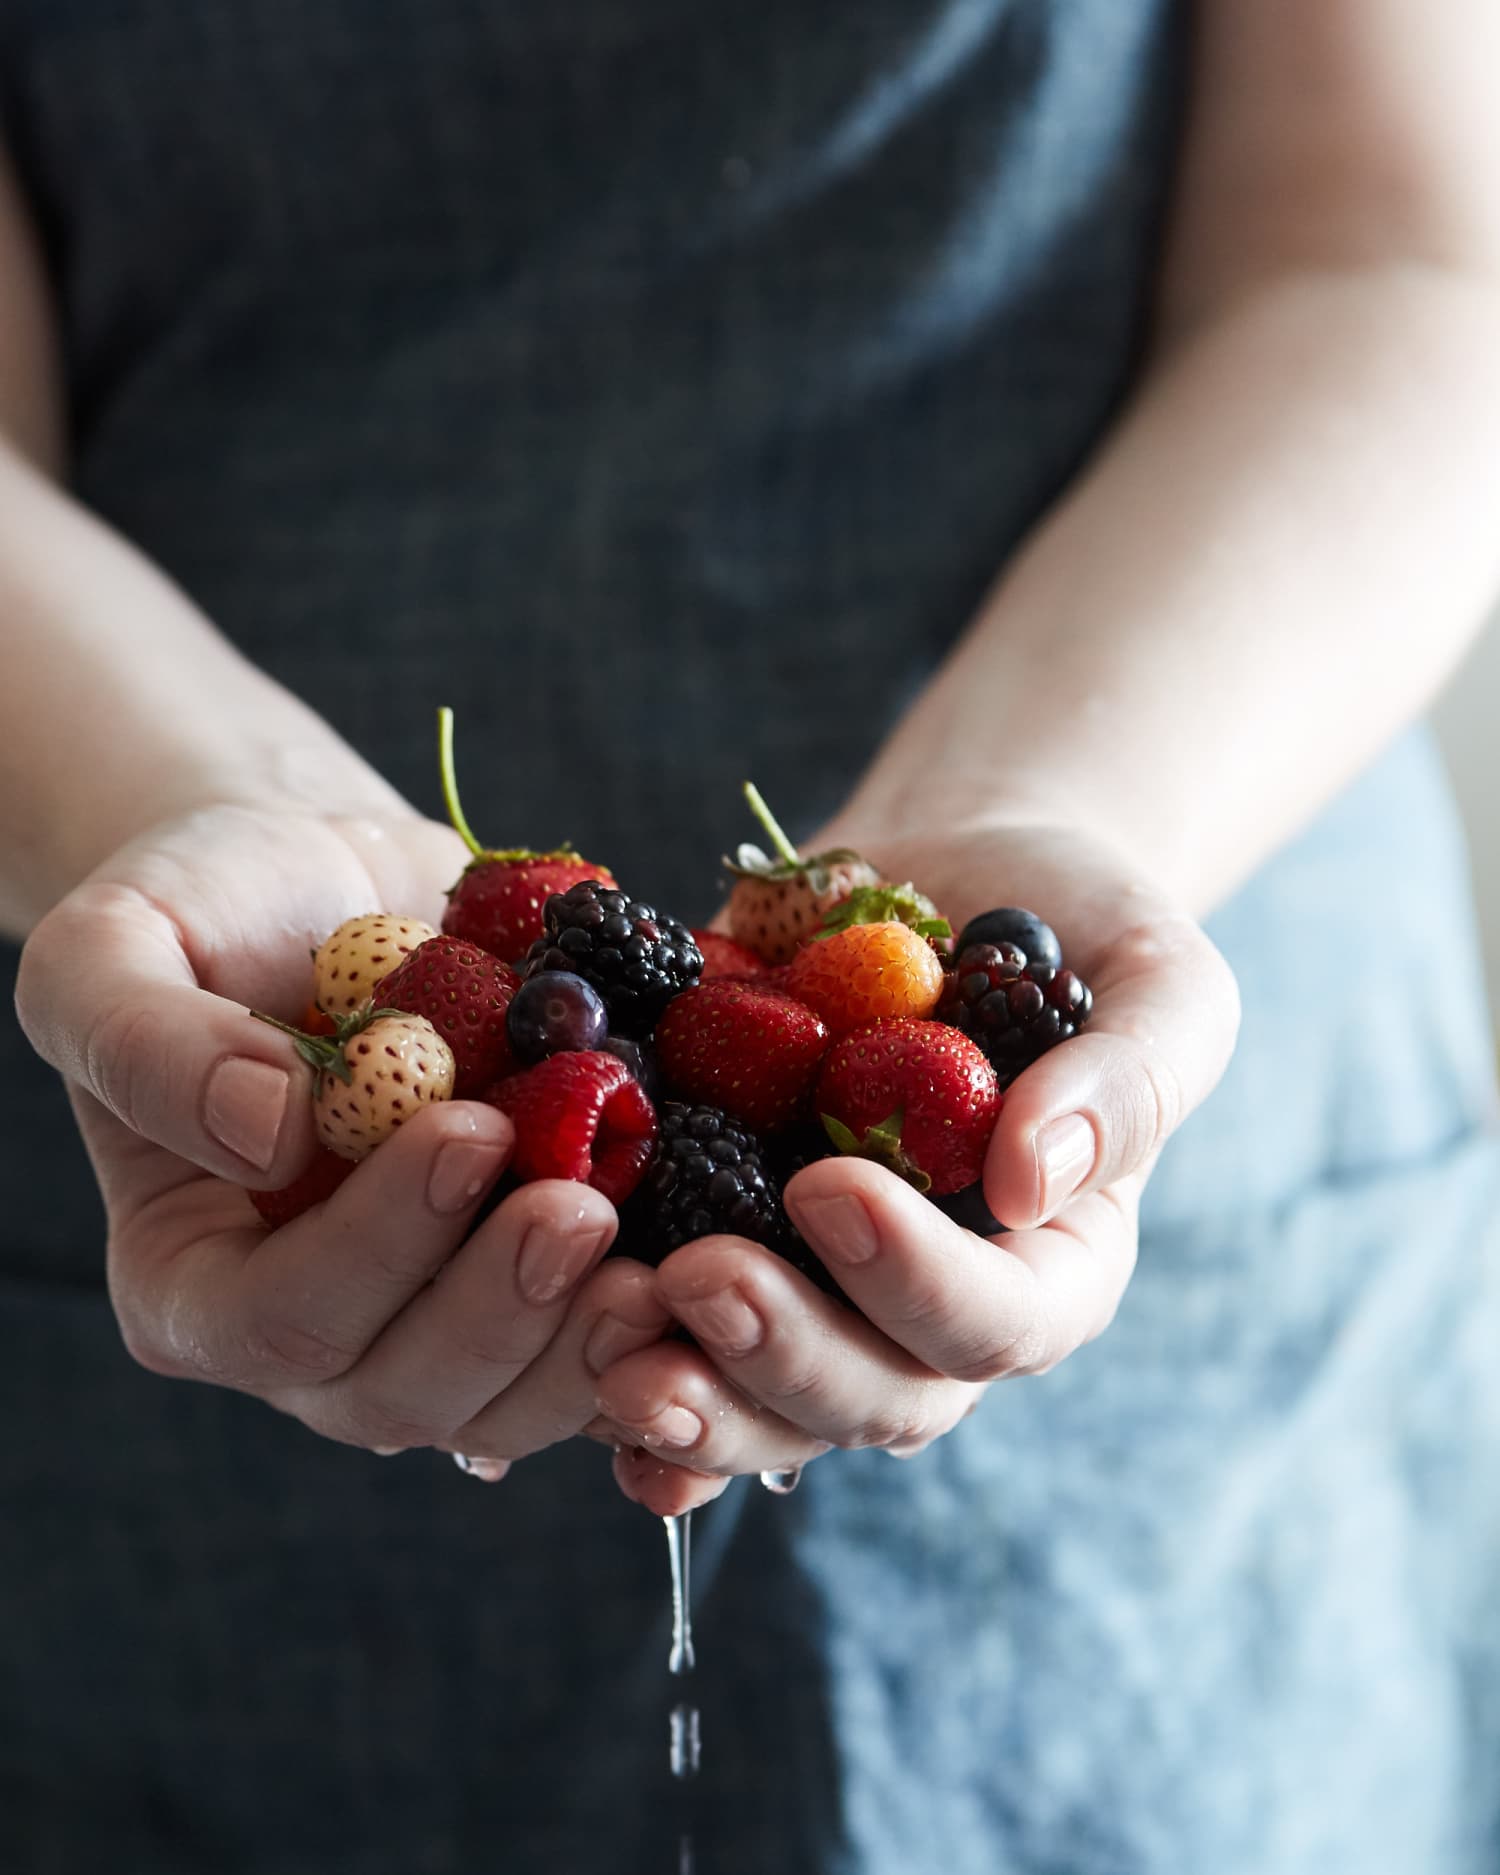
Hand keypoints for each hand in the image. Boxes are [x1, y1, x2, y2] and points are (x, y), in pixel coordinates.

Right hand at [15, 802, 669, 1464]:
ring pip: (513, 1403)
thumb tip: (263, 1130)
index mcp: (196, 1281)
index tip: (469, 1133)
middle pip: (404, 1392)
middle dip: (503, 1314)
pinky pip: (601, 1353)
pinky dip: (666, 1334)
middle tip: (583, 1210)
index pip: (278, 1319)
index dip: (376, 1248)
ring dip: (591, 1346)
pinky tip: (722, 1272)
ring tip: (664, 1259)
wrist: (333, 888)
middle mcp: (318, 1331)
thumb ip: (146, 1043)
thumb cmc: (207, 913)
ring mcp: (434, 1321)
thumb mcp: (117, 947)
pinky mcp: (534, 1292)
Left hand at [593, 817, 1239, 1514]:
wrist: (943, 876)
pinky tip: (570, 1366)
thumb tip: (1038, 1180)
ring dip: (690, 1395)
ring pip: (765, 1404)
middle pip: (872, 1395)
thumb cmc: (1070, 925)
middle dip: (782, 1354)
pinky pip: (678, 1345)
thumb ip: (1131, 1077)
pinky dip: (616, 1373)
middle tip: (695, 1280)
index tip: (830, 1187)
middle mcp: (930, 1309)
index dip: (915, 1281)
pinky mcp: (722, 1245)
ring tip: (609, 1345)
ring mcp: (820, 1291)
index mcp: (1051, 1266)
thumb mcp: (1155, 977)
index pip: (999, 1323)